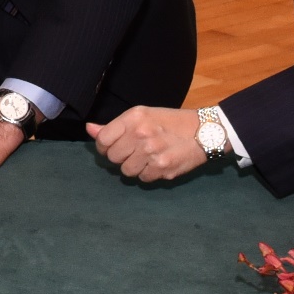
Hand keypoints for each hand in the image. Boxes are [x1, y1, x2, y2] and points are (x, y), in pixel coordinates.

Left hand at [93, 105, 211, 183]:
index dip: (104, 146)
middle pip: (113, 157)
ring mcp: (151, 152)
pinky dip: (148, 173)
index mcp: (134, 118)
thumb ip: (114, 126)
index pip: (103, 140)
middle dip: (121, 156)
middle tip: (134, 151)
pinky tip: (157, 163)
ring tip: (146, 157)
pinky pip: (143, 178)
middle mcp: (140, 134)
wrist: (203, 131)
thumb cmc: (170, 121)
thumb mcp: (142, 115)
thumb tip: (90, 129)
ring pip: (126, 171)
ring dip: (134, 166)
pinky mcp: (162, 168)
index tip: (111, 147)